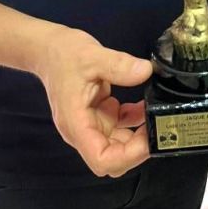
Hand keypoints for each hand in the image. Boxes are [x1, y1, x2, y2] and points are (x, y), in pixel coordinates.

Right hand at [33, 24, 152, 176]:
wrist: (49, 49)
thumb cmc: (64, 54)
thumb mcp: (92, 56)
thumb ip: (119, 65)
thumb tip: (146, 72)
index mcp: (76, 124)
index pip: (101, 159)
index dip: (127, 156)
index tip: (148, 138)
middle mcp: (83, 130)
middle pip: (113, 158)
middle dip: (137, 147)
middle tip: (158, 124)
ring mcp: (91, 123)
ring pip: (118, 144)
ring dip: (138, 134)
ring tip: (156, 114)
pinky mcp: (98, 114)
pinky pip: (119, 125)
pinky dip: (134, 120)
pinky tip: (144, 104)